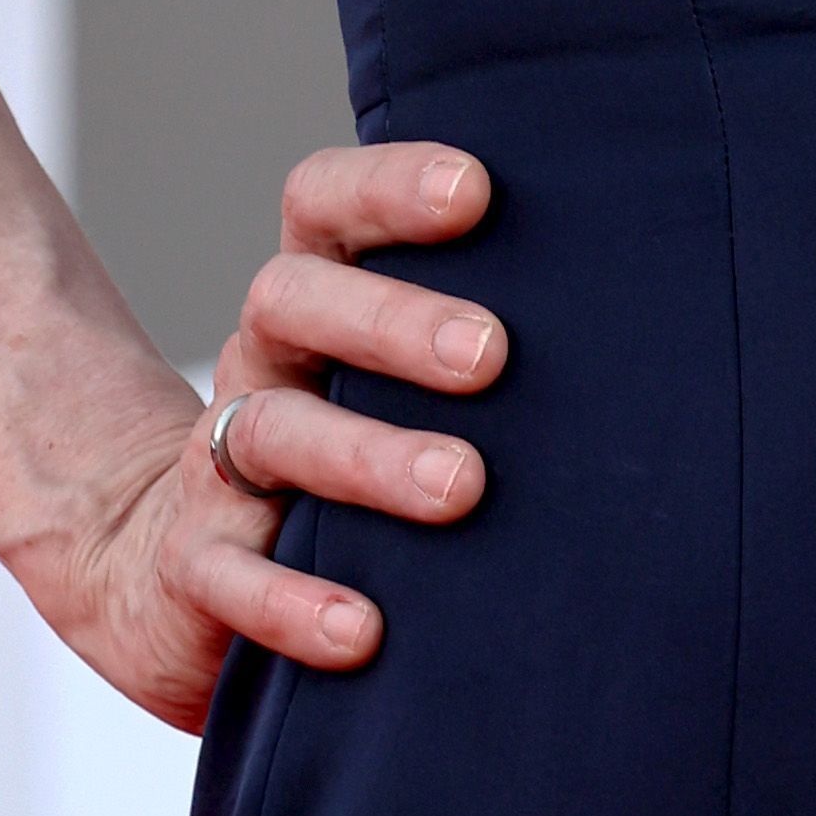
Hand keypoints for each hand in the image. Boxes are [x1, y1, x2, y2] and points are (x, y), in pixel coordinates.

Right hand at [52, 141, 506, 726]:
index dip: (388, 185)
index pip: (325, 203)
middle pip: (294, 300)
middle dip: (394, 321)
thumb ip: (472, 327)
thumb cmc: (346, 444)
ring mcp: (216, 463)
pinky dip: (293, 603)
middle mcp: (262, 363)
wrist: (178, 569)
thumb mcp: (391, 374)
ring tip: (461, 487)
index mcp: (314, 296)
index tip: (475, 190)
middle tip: (491, 354)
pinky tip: (362, 630)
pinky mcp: (194, 566)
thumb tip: (637, 306)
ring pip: (274, 434)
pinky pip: (229, 576)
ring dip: (370, 457)